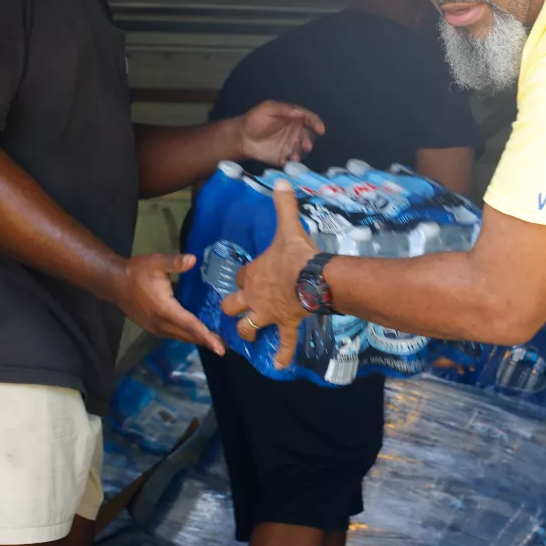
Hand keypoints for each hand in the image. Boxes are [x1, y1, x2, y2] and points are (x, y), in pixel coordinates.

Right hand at [109, 253, 225, 354]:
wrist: (114, 282)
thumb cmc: (137, 272)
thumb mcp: (156, 262)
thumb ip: (175, 262)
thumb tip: (193, 259)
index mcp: (165, 310)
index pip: (191, 326)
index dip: (207, 336)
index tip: (220, 349)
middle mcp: (161, 324)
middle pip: (188, 336)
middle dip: (207, 341)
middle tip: (225, 345)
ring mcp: (155, 328)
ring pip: (181, 337)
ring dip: (197, 339)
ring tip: (215, 340)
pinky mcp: (152, 328)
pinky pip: (174, 335)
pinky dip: (187, 335)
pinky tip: (196, 332)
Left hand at [221, 182, 318, 368]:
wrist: (312, 277)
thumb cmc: (297, 254)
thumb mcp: (288, 226)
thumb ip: (284, 204)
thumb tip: (282, 180)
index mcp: (253, 273)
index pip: (240, 277)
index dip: (244, 277)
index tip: (250, 276)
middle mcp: (255, 297)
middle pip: (233, 306)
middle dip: (232, 308)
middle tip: (235, 310)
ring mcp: (268, 313)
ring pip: (249, 327)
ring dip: (248, 331)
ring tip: (248, 336)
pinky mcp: (285, 324)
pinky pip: (283, 342)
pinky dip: (281, 354)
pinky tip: (277, 364)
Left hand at [237, 101, 323, 165]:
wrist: (241, 137)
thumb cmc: (254, 120)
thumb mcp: (267, 108)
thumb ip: (284, 109)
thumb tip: (299, 112)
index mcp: (293, 118)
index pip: (309, 119)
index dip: (316, 123)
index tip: (320, 129)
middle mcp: (295, 131)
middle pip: (308, 136)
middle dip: (309, 141)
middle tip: (306, 145)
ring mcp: (290, 145)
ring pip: (302, 149)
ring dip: (301, 152)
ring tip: (294, 156)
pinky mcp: (284, 156)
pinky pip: (292, 160)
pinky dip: (292, 162)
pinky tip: (287, 161)